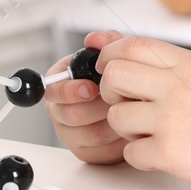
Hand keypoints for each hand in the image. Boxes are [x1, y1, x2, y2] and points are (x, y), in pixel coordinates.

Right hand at [44, 30, 127, 164]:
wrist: (139, 106)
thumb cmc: (122, 81)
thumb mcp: (118, 57)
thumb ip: (109, 43)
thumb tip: (96, 38)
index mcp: (62, 84)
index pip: (52, 89)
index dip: (70, 90)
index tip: (90, 88)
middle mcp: (61, 109)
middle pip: (70, 114)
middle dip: (99, 107)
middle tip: (121, 100)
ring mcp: (71, 132)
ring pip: (90, 134)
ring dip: (115, 122)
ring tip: (132, 112)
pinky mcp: (85, 151)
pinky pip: (101, 151)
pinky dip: (120, 140)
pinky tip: (132, 129)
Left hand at [94, 33, 190, 189]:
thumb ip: (159, 60)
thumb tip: (104, 38)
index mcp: (187, 64)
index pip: (129, 46)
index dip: (110, 58)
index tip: (112, 72)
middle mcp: (177, 86)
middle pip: (114, 76)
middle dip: (112, 93)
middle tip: (130, 105)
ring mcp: (171, 119)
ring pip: (116, 117)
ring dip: (127, 130)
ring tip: (154, 133)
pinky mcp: (169, 152)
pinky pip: (129, 153)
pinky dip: (142, 157)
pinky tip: (166, 154)